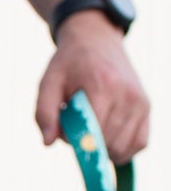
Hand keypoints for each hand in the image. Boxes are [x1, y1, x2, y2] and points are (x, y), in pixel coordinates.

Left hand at [36, 10, 149, 163]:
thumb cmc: (69, 65)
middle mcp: (127, 95)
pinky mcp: (146, 106)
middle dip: (86, 143)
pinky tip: (108, 138)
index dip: (75, 140)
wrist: (96, 41)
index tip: (67, 132)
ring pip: (121, 149)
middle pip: (106, 144)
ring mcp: (140, 101)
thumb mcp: (48, 84)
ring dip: (102, 148)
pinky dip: (123, 149)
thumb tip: (48, 143)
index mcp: (102, 87)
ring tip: (92, 126)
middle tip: (78, 124)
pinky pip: (139, 143)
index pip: (92, 133)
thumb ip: (44, 114)